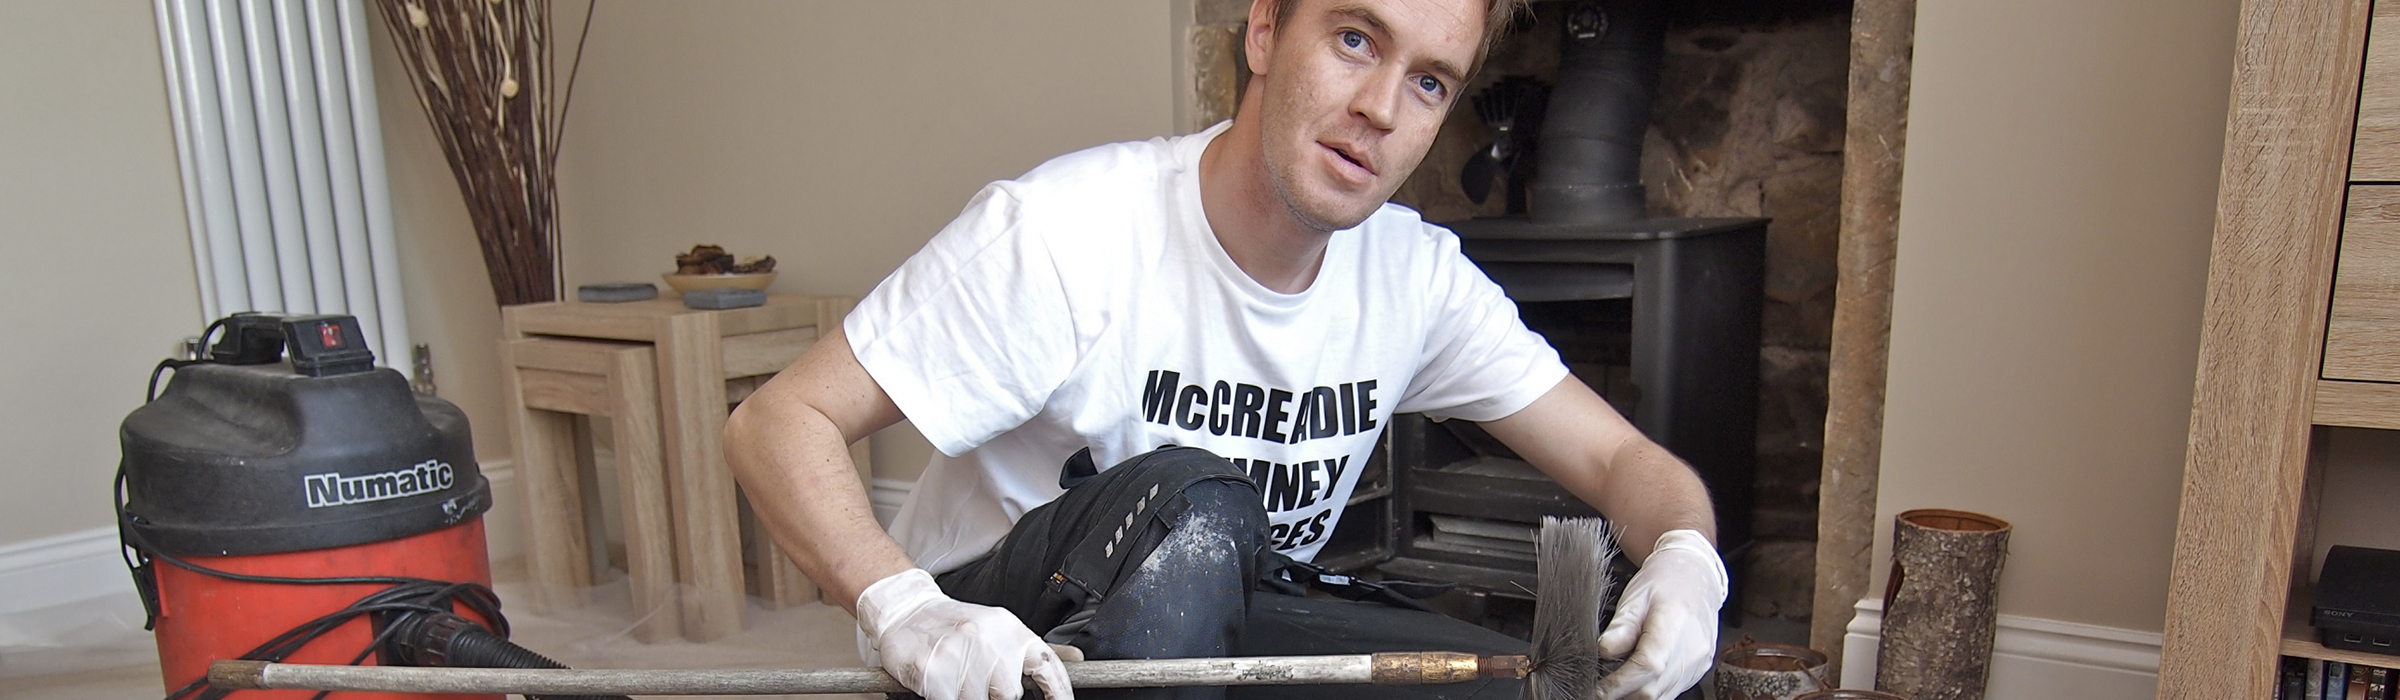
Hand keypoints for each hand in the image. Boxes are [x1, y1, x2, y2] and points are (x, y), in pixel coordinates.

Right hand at [857, 568, 1073, 699]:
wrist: (906, 611)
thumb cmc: (956, 624)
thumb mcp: (1000, 629)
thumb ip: (1033, 651)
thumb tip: (1078, 659)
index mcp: (1009, 629)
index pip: (1047, 666)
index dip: (1059, 692)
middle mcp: (987, 640)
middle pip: (1010, 694)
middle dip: (994, 695)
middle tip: (977, 682)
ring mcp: (958, 656)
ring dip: (966, 696)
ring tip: (956, 678)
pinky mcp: (932, 673)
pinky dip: (947, 699)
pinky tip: (941, 687)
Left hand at [1596, 529, 1726, 699]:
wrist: (1697, 576)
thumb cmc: (1665, 582)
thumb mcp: (1636, 596)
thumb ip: (1621, 626)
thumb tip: (1603, 651)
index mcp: (1674, 625)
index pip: (1647, 666)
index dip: (1619, 684)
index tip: (1597, 690)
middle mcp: (1691, 650)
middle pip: (1653, 689)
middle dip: (1623, 694)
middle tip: (1599, 689)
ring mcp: (1697, 663)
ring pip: (1661, 696)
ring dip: (1636, 695)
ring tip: (1615, 683)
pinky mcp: (1697, 671)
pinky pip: (1670, 691)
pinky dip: (1650, 690)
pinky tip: (1636, 680)